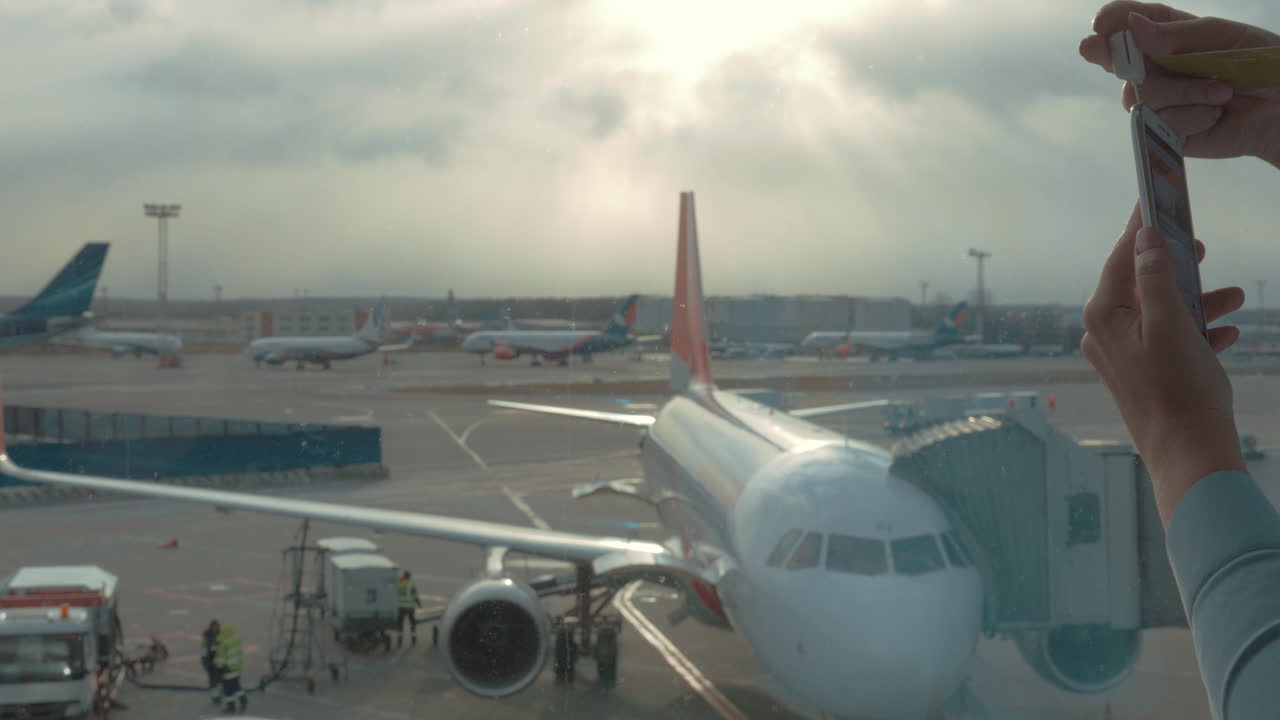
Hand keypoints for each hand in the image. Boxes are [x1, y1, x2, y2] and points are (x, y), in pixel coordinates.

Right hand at [1079, 2, 1279, 165]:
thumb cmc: (1259, 64)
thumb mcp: (1223, 38)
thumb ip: (1177, 35)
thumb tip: (1132, 26)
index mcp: (1167, 36)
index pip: (1127, 23)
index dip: (1111, 22)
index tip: (1101, 27)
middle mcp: (1155, 68)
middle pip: (1122, 64)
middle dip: (1136, 63)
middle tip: (1175, 65)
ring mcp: (1157, 102)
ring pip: (1143, 96)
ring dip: (1187, 94)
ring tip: (1222, 93)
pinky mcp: (1163, 133)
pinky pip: (1160, 125)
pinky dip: (1193, 119)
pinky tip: (1214, 116)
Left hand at [1081, 204, 1246, 525]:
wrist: (1187, 454)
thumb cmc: (1179, 390)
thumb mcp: (1172, 324)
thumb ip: (1156, 277)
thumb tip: (1145, 237)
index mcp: (1103, 316)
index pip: (1120, 257)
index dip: (1141, 227)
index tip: (1156, 199)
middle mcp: (1102, 333)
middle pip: (1138, 282)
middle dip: (1175, 265)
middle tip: (1202, 246)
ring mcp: (1120, 354)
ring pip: (1159, 312)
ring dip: (1197, 301)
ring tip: (1235, 296)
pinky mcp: (1140, 373)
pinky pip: (1167, 340)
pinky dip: (1195, 331)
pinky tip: (1226, 334)